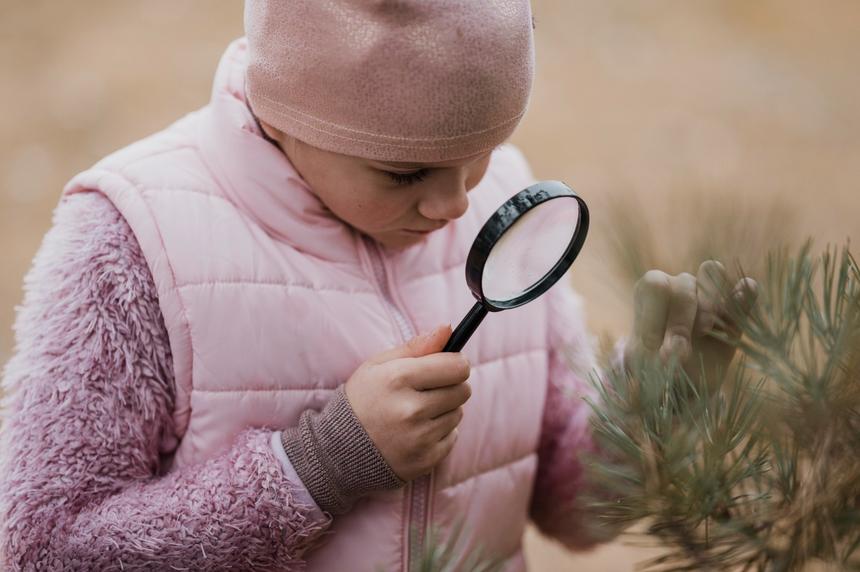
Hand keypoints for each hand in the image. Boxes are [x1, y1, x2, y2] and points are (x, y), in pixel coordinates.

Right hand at [344, 324, 470, 481]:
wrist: (338, 450)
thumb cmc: (362, 400)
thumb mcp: (378, 365)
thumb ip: (415, 346)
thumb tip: (447, 328)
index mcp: (398, 379)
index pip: (457, 366)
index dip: (455, 363)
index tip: (447, 365)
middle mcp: (410, 409)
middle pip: (463, 390)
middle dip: (450, 386)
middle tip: (427, 390)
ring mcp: (419, 438)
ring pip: (458, 414)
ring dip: (444, 410)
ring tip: (416, 412)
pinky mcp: (426, 460)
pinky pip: (452, 437)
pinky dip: (439, 433)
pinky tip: (415, 432)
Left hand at [623, 260, 757, 389]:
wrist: (683, 382)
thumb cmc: (655, 365)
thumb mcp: (644, 362)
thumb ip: (651, 352)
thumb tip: (675, 348)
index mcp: (651, 293)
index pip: (655, 283)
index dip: (653, 311)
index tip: (652, 344)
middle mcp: (679, 286)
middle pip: (684, 281)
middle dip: (680, 318)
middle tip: (680, 349)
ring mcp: (709, 293)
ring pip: (712, 272)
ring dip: (709, 301)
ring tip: (704, 330)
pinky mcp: (736, 310)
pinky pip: (746, 290)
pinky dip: (745, 294)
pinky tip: (740, 300)